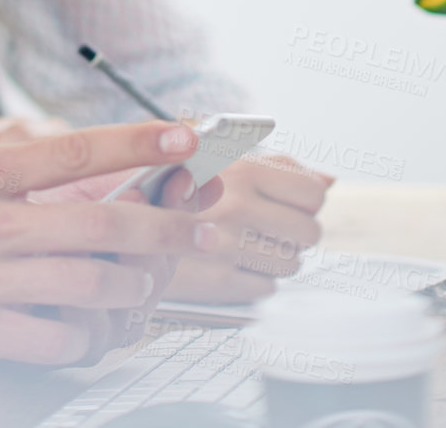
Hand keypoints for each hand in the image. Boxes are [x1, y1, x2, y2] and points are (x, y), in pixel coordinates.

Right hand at [0, 121, 216, 367]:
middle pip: (104, 222)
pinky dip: (87, 341)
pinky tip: (90, 336)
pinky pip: (57, 340)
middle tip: (199, 231)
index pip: (77, 150)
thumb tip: (68, 178)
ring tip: (143, 291)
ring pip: (92, 284)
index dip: (138, 142)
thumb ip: (1, 183)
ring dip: (133, 291)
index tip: (185, 137)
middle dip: (165, 229)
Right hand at [160, 154, 333, 303]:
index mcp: (241, 169)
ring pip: (291, 264)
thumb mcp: (216, 156)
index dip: (304, 200)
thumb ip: (275, 164)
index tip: (288, 203)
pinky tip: (228, 263)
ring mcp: (228, 248)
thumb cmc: (171, 184)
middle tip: (266, 227)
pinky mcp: (217, 283)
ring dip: (273, 257)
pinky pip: (266, 288)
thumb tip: (328, 180)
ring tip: (243, 244)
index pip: (313, 193)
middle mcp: (237, 207)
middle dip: (293, 232)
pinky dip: (252, 279)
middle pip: (309, 232)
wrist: (117, 220)